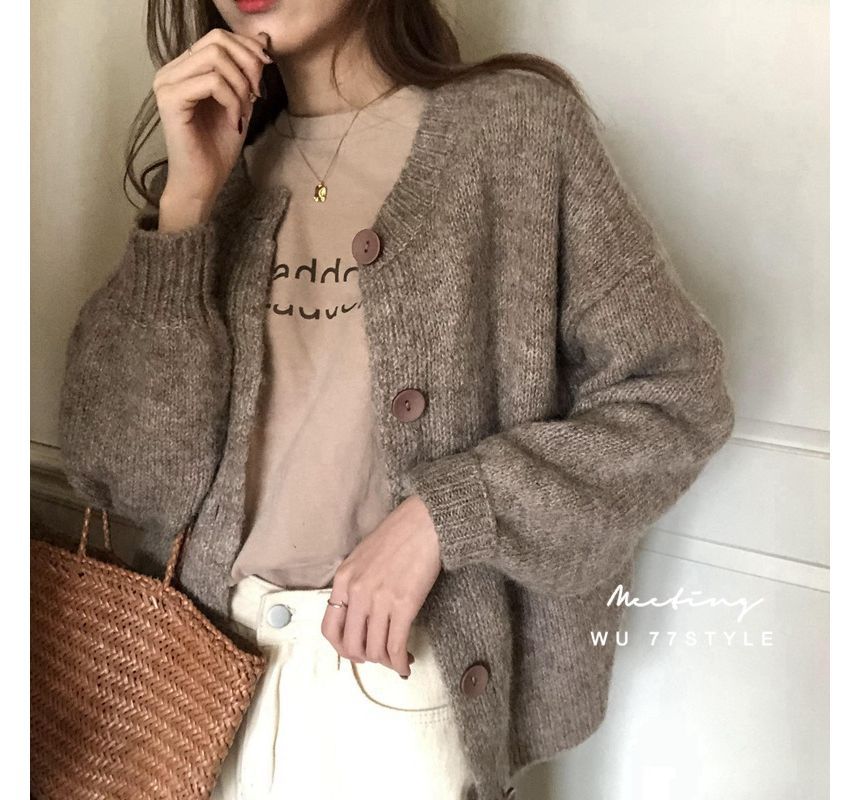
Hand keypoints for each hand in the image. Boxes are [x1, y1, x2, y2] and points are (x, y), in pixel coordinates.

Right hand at [153, 28, 272, 229]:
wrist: (204, 182)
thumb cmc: (217, 148)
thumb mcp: (240, 101)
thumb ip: (247, 70)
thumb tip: (264, 37)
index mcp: (184, 69)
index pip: (218, 37)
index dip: (248, 50)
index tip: (262, 76)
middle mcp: (171, 71)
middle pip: (217, 40)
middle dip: (247, 64)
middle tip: (256, 93)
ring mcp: (167, 84)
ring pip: (216, 58)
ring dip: (240, 85)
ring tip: (244, 111)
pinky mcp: (170, 100)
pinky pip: (212, 82)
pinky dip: (232, 100)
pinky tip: (234, 121)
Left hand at [320, 494, 440, 677]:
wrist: (424, 522)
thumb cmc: (399, 535)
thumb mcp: (363, 557)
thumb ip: (356, 584)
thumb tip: (360, 614)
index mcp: (343, 579)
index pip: (330, 628)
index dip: (342, 648)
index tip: (356, 651)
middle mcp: (357, 592)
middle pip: (352, 645)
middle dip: (366, 659)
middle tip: (380, 658)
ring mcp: (379, 599)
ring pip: (374, 649)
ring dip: (386, 662)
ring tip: (397, 660)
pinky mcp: (403, 605)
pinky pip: (396, 645)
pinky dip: (400, 661)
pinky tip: (406, 663)